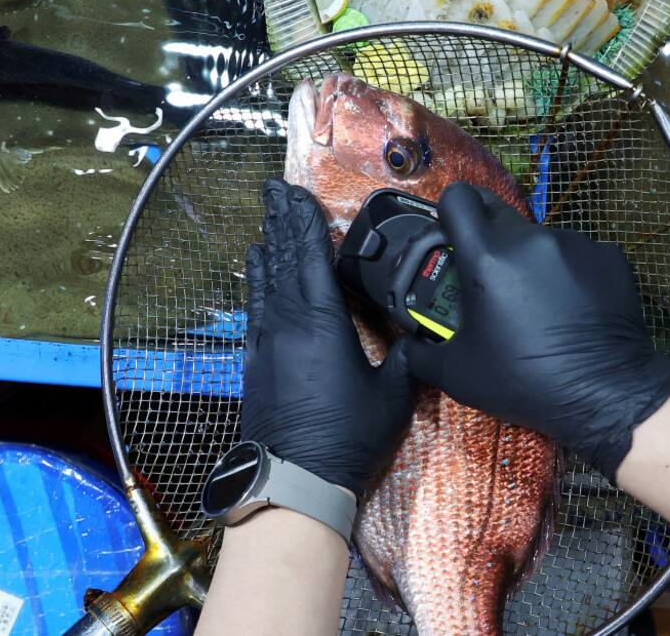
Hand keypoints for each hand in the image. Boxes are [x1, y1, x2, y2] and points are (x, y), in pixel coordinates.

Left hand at [241, 178, 415, 494]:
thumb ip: (403, 358)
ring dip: (267, 248)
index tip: (296, 193)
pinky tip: (256, 272)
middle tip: (272, 190)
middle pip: (283, 259)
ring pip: (265, 281)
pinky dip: (257, 282)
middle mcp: (287, 323)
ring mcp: (267, 341)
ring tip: (265, 224)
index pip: (312, 257)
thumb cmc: (347, 436)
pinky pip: (256, 307)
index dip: (305, 222)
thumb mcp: (392, 395)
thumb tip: (413, 334)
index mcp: (321, 322)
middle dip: (280, 222)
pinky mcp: (256, 361)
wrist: (295, 478)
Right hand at [404, 182, 669, 478]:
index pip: (459, 198)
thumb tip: (406, 347)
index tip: (451, 234)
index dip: (449, 210)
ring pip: (538, 239)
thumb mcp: (458, 376)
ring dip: (529, 261)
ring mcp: (575, 245)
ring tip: (536, 304)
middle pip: (497, 215)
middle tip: (488, 278)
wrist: (607, 395)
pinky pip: (577, 255)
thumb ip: (421, 354)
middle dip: (487, 240)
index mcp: (488, 259)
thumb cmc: (525, 383)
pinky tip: (571, 309)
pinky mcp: (609, 257)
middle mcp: (531, 241)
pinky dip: (568, 274)